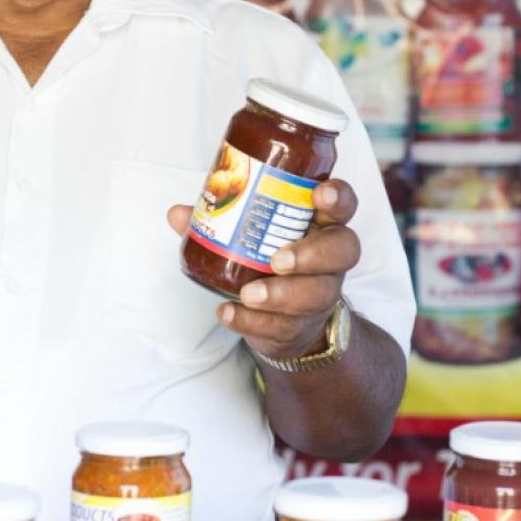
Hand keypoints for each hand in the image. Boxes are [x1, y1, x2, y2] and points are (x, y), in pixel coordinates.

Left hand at [168, 180, 359, 361]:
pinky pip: (282, 326)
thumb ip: (218, 221)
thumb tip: (178, 213)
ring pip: (315, 294)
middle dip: (311, 254)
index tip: (319, 193)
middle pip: (342, 249)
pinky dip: (252, 322)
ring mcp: (320, 295)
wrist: (286, 321)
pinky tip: (228, 313)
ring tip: (249, 294)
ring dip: (280, 294)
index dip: (337, 197)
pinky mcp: (300, 326)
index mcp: (321, 226)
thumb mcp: (251, 237)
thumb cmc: (270, 261)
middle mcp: (330, 260)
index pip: (342, 205)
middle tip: (278, 259)